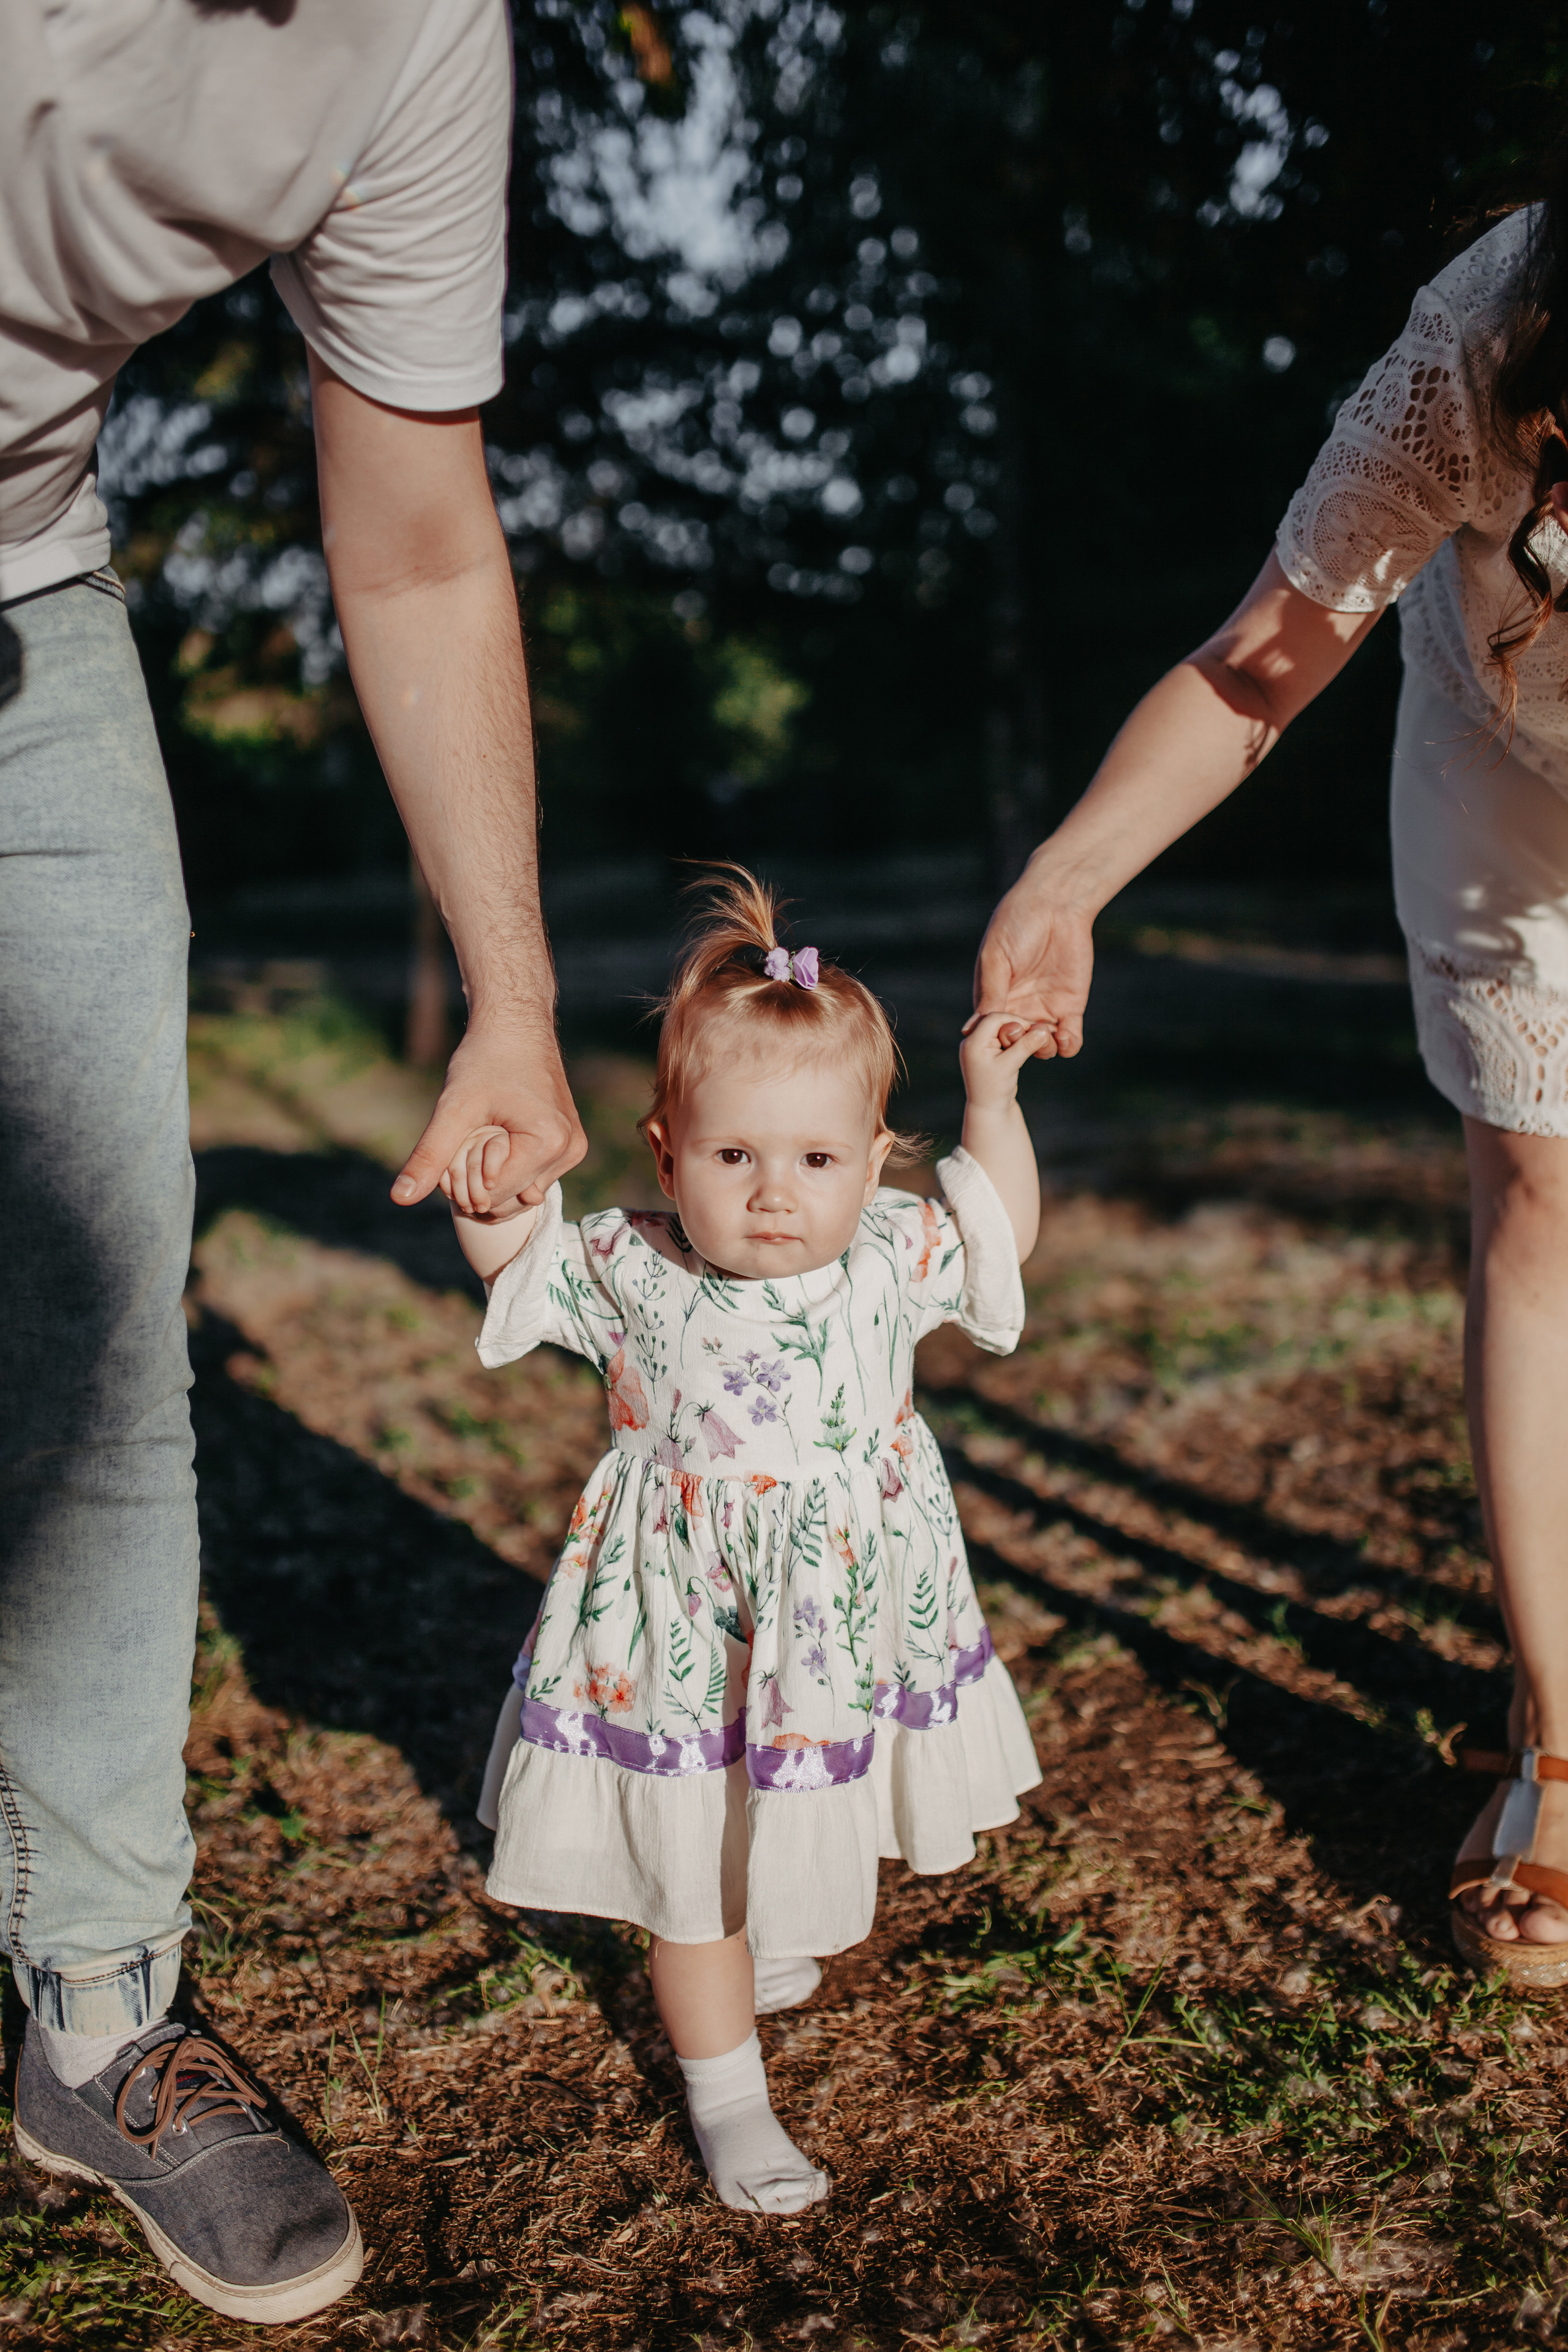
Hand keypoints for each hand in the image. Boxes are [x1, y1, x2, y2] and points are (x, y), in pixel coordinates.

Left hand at [392, 1024, 586, 1210]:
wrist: (515, 1024)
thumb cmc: (485, 1059)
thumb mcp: (453, 1108)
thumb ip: (430, 1155)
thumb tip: (398, 1198)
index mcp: (549, 1143)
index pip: (495, 1197)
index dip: (462, 1183)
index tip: (452, 1146)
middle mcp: (568, 1151)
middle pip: (510, 1201)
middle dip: (478, 1184)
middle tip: (462, 1142)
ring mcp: (572, 1149)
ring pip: (521, 1193)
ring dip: (493, 1178)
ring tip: (480, 1137)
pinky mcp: (569, 1144)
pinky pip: (532, 1177)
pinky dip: (509, 1169)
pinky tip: (496, 1139)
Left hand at [959, 1011, 1055, 1108]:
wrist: (988, 1111)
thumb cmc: (996, 1090)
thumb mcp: (1011, 1065)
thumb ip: (1026, 1045)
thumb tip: (1045, 1030)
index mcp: (973, 1042)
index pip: (995, 1018)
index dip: (1016, 1020)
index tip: (1034, 1027)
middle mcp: (972, 1041)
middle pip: (996, 1021)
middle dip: (1016, 1024)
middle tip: (1035, 1031)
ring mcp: (978, 1047)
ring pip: (999, 1028)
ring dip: (1016, 1032)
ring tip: (1032, 1038)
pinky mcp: (986, 1052)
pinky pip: (1000, 1038)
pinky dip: (1013, 1039)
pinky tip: (1026, 1043)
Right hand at [969, 865, 1095, 1059]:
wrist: (1056, 904)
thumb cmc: (1017, 924)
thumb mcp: (995, 959)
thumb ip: (990, 993)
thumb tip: (974, 1029)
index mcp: (995, 997)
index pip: (992, 1031)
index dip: (996, 1038)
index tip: (1002, 1029)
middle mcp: (1019, 1007)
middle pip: (1016, 1044)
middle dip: (1017, 1046)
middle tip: (1022, 1029)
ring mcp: (1045, 1009)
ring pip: (1041, 1048)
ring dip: (1041, 1051)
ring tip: (1045, 1034)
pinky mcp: (1071, 1007)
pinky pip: (1069, 1039)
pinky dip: (1066, 1046)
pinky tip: (1063, 1036)